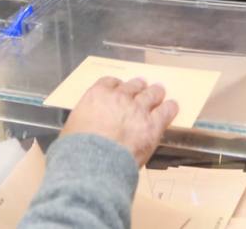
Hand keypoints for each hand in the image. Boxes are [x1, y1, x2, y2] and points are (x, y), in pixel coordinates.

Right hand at [60, 77, 177, 166]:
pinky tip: (173, 107)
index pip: (109, 82)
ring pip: (151, 95)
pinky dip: (170, 108)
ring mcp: (138, 110)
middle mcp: (119, 98)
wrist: (93, 163)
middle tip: (142, 86)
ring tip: (159, 91)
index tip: (119, 87)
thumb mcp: (72, 128)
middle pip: (133, 86)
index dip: (116, 84)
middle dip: (138, 86)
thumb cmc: (77, 150)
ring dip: (155, 92)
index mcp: (97, 96)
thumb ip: (84, 121)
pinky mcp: (152, 126)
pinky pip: (165, 112)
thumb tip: (84, 129)